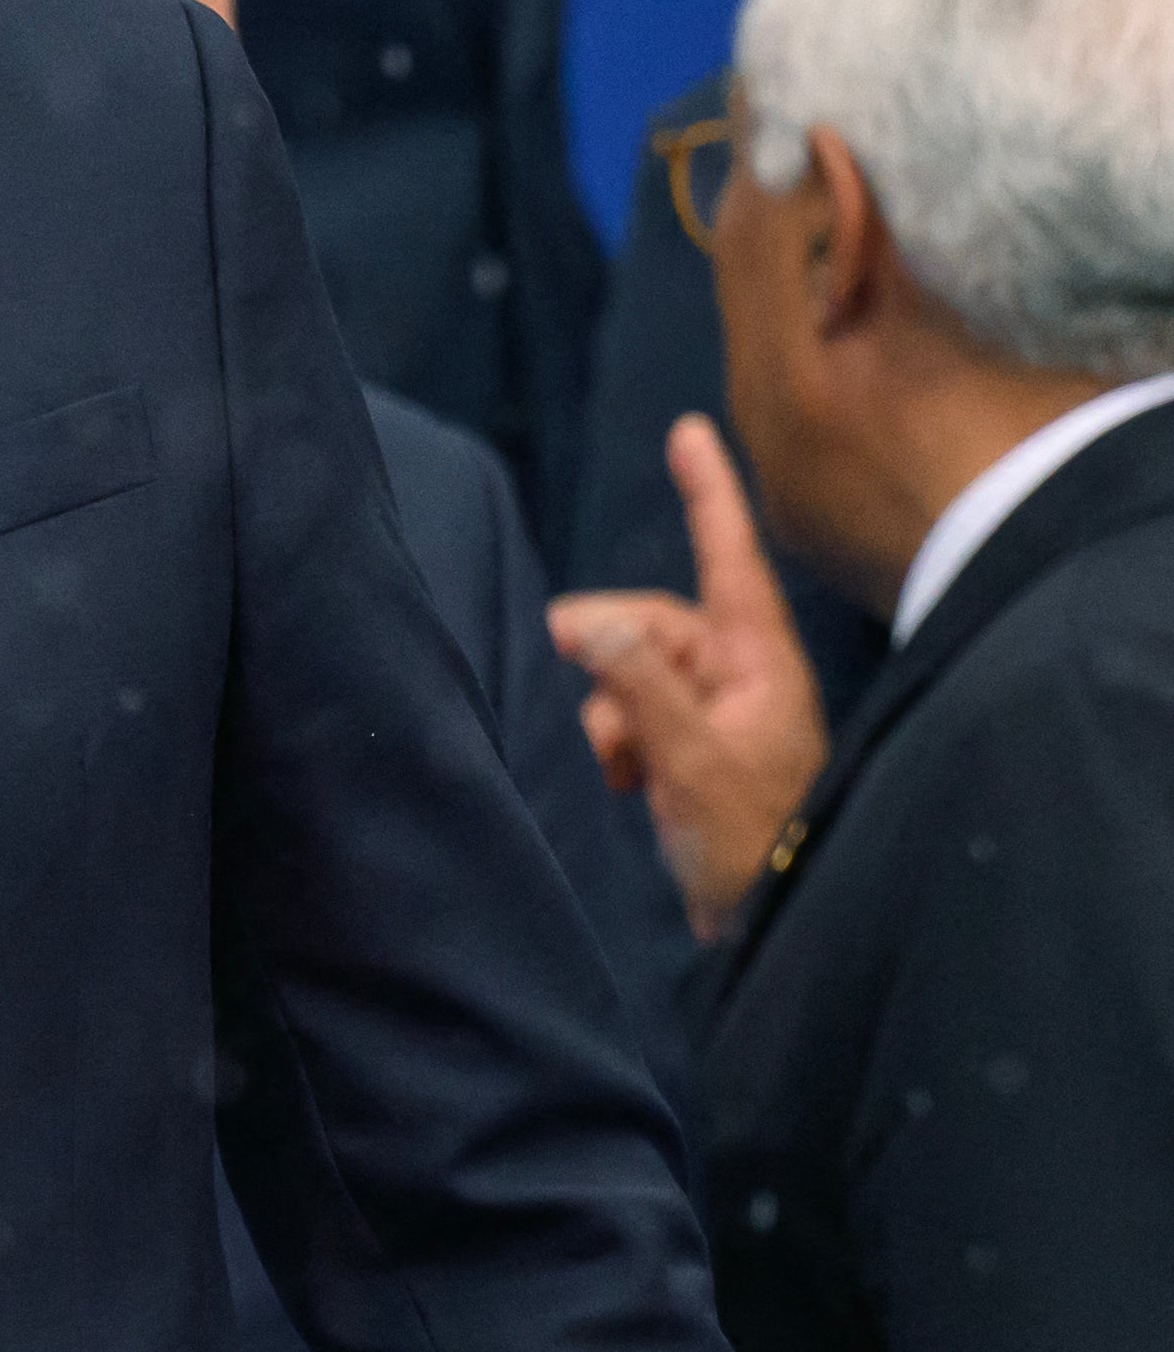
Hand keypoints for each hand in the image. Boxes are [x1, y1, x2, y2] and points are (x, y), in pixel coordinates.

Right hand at [546, 416, 829, 938]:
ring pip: (635, 670)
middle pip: (656, 622)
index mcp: (759, 661)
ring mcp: (718, 711)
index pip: (727, 558)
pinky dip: (617, 737)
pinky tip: (625, 779)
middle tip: (588, 701)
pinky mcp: (695, 748)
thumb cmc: (748, 841)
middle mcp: (741, 674)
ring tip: (622, 766)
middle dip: (611, 654)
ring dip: (611, 710)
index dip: (707, 493)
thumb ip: (638, 687)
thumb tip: (584, 622)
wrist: (767, 920)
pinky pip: (635, 712)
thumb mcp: (690, 760)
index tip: (688, 431)